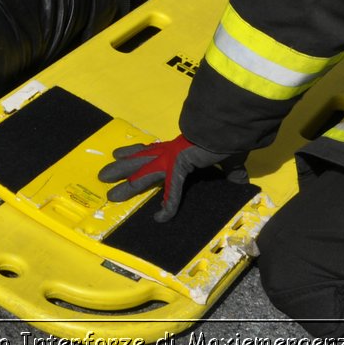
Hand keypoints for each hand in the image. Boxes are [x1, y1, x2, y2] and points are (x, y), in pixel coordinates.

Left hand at [97, 135, 230, 221]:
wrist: (229, 127)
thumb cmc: (227, 137)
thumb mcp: (227, 158)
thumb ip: (231, 171)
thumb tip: (240, 181)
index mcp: (177, 148)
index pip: (151, 151)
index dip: (135, 153)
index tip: (120, 156)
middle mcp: (169, 152)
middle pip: (139, 161)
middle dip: (121, 168)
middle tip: (103, 174)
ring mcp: (172, 159)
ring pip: (142, 173)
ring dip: (126, 182)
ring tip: (107, 187)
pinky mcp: (179, 167)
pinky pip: (172, 192)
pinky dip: (169, 206)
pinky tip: (161, 218)